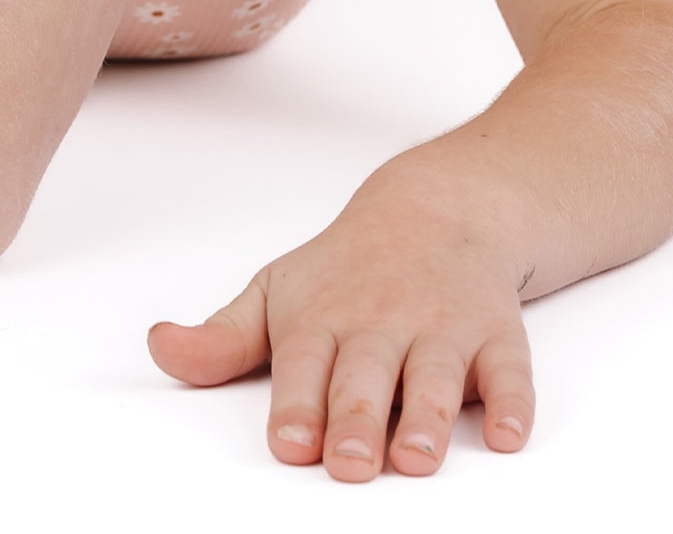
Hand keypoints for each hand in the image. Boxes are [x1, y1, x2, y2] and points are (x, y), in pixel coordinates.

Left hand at [145, 167, 534, 481]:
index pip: (304, 363)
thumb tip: (160, 348)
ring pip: (437, 376)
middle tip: (349, 464)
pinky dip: (512, 403)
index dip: (297, 406)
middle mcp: (382, 321)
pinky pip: (510, 371)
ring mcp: (443, 327)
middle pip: (368, 374)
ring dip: (428, 417)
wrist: (437, 208)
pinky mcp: (497, 334)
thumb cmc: (345, 268)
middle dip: (357, 417)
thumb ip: (222, 337)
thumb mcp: (277, 291)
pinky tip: (506, 434)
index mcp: (322, 317)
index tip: (290, 443)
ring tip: (415, 457)